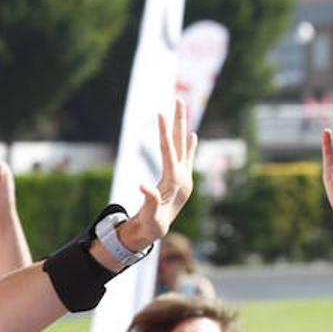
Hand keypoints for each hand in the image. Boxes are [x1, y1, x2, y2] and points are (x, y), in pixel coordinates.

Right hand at [123, 98, 196, 248]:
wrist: (159, 232)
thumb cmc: (152, 225)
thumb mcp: (149, 215)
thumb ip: (148, 200)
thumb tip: (141, 185)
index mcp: (175, 180)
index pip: (169, 151)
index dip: (164, 132)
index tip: (161, 114)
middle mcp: (183, 174)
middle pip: (180, 142)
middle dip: (179, 120)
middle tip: (178, 99)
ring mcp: (183, 176)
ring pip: (182, 146)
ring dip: (182, 127)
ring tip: (183, 109)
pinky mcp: (180, 179)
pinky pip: (184, 157)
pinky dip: (188, 145)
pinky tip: (192, 135)